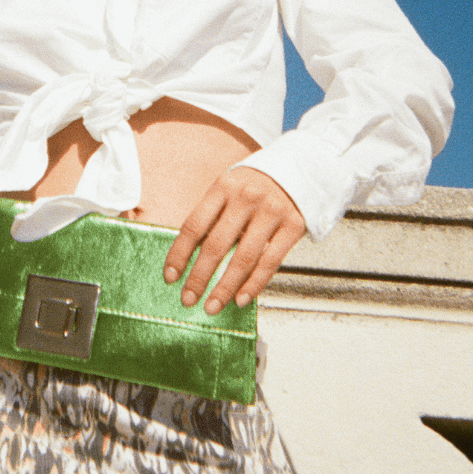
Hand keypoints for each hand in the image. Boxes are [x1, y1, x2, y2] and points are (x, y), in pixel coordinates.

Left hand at [164, 169, 305, 313]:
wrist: (302, 167)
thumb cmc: (256, 185)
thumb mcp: (230, 189)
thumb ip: (213, 217)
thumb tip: (190, 259)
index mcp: (223, 187)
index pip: (194, 226)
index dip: (179, 254)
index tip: (170, 277)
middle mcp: (246, 198)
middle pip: (216, 245)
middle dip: (199, 277)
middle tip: (188, 298)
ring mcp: (271, 212)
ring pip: (243, 258)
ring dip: (225, 287)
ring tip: (212, 306)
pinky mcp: (293, 226)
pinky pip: (270, 262)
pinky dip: (253, 284)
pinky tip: (240, 299)